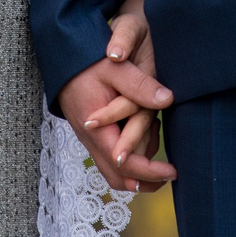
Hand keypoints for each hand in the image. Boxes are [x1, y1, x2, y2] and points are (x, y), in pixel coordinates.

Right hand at [58, 15, 174, 195]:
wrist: (62, 55)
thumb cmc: (88, 61)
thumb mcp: (116, 68)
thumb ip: (139, 85)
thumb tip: (166, 100)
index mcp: (97, 129)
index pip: (124, 163)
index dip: (149, 171)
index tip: (173, 171)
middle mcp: (90, 139)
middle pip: (117, 177)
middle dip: (145, 181)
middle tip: (170, 174)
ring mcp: (89, 137)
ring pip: (113, 169)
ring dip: (139, 167)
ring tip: (159, 144)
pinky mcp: (92, 132)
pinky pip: (110, 154)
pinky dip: (131, 152)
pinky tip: (146, 131)